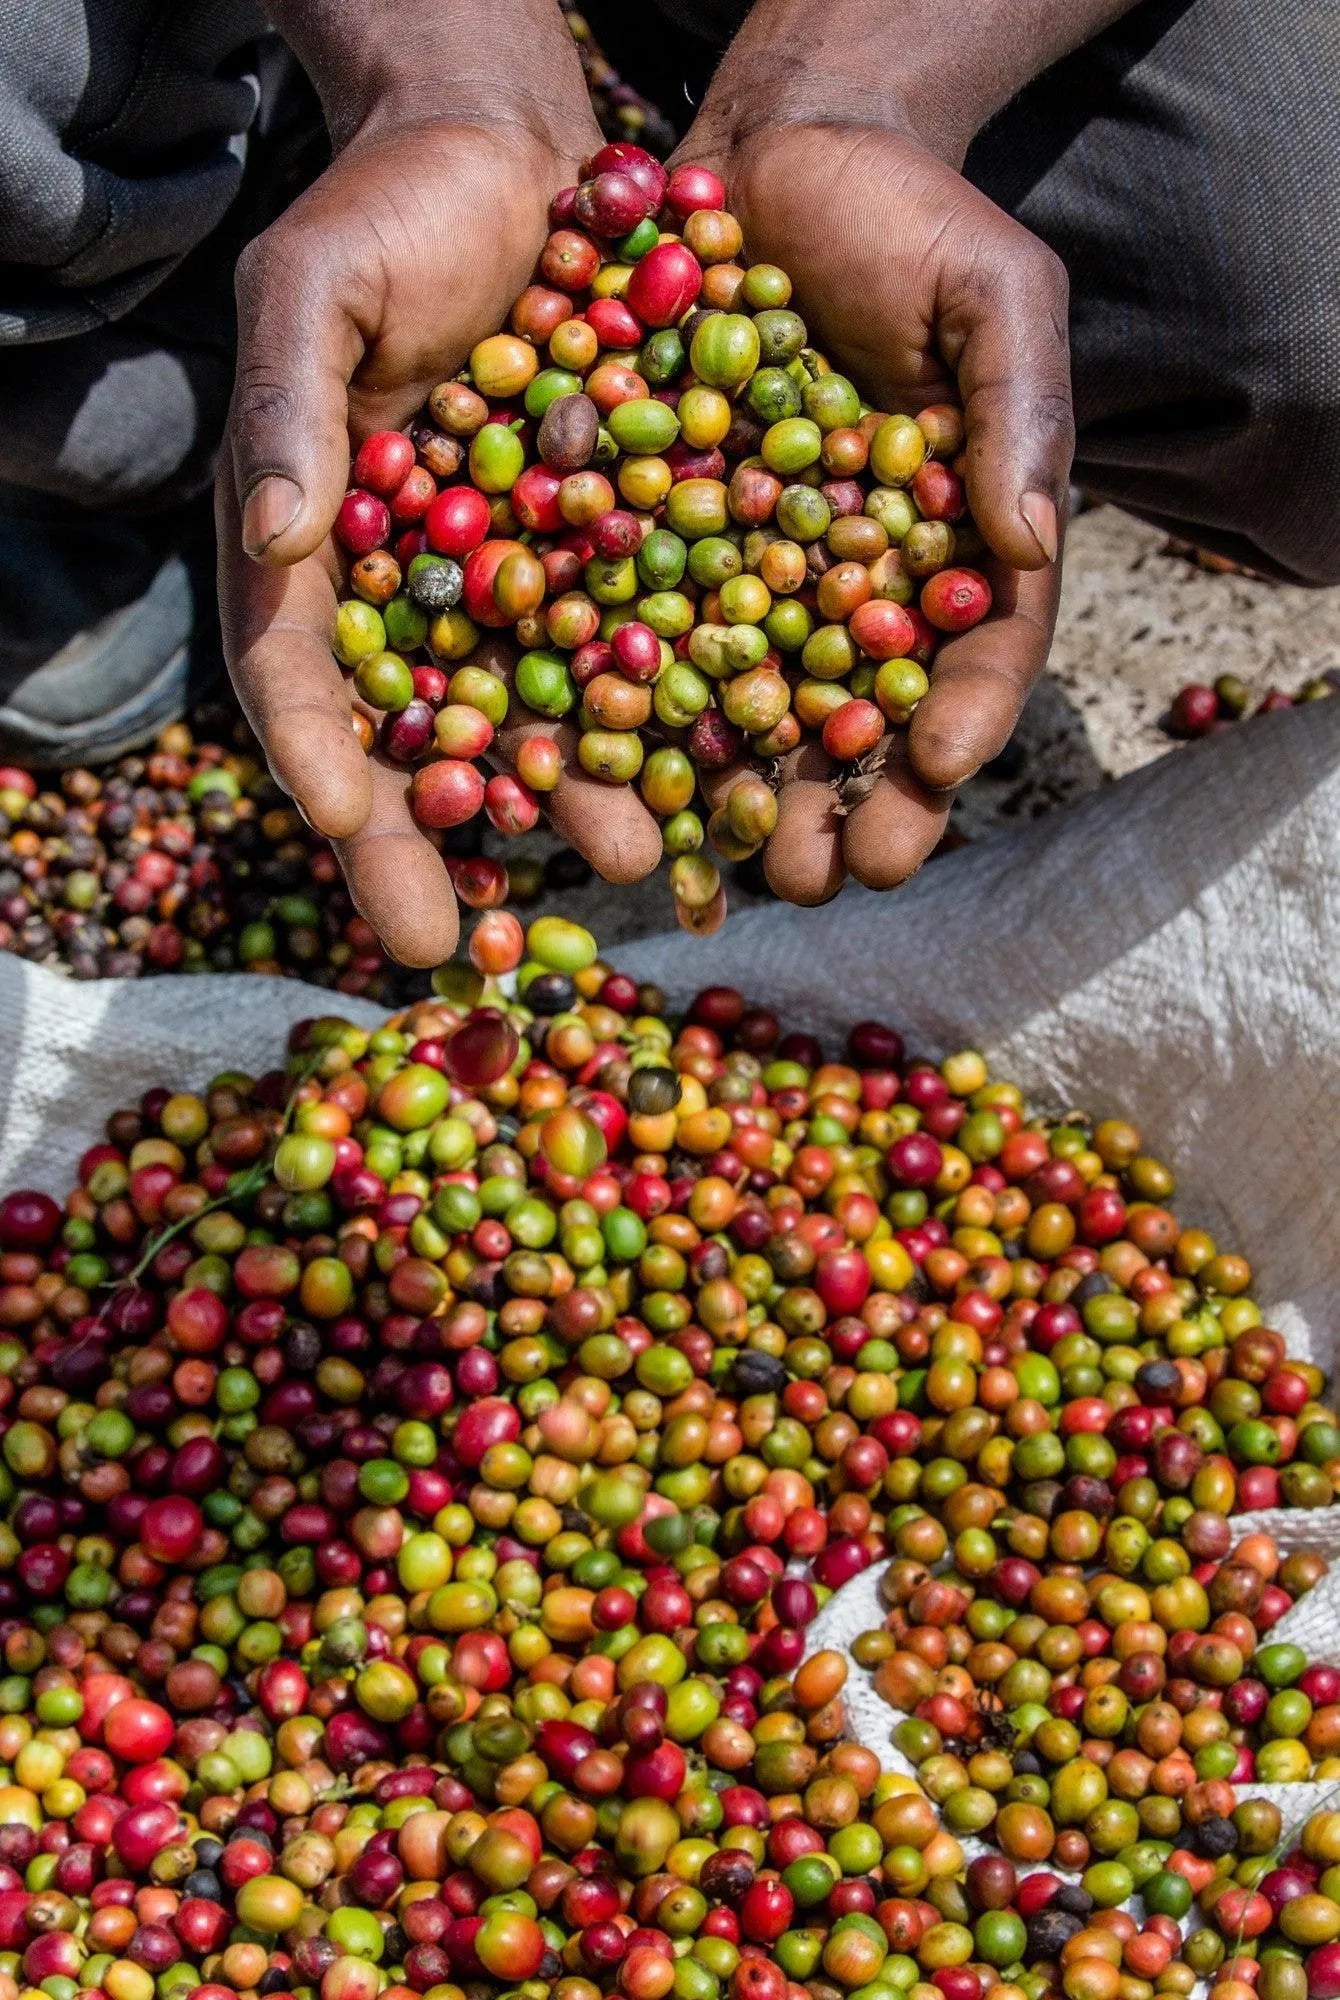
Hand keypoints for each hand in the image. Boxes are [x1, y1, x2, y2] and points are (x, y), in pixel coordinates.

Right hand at [217, 108, 660, 966]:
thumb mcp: (313, 290)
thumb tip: (275, 536)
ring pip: (536, 715)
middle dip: (432, 841)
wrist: (518, 164)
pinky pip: (635, 649)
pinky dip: (667, 715)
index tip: (346, 828)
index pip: (300, 673)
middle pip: (415, 735)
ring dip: (571, 802)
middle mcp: (413, 593)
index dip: (318, 753)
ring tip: (618, 872)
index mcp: (316, 550)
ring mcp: (513, 587)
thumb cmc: (387, 216)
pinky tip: (711, 775)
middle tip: (450, 947)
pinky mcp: (609, 559)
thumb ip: (287, 409)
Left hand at [681, 119, 1073, 902]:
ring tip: (729, 865)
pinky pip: (644, 639)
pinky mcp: (658, 550)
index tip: (936, 773)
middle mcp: (855, 583)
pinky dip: (633, 712)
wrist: (769, 159)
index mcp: (953, 545)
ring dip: (742, 795)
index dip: (961, 718)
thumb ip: (1018, 413)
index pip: (976, 651)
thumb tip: (1027, 541)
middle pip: (860, 713)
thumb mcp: (994, 294)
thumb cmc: (907, 219)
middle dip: (846, 801)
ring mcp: (755, 575)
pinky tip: (617, 781)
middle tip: (827, 873)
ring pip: (754, 707)